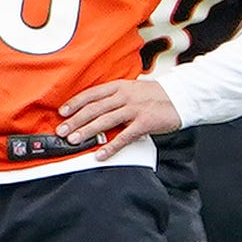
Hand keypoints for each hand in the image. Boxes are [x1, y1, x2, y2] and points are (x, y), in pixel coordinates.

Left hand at [48, 73, 189, 144]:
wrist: (180, 97)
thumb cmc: (154, 95)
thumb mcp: (132, 89)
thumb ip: (114, 96)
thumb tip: (94, 107)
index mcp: (119, 86)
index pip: (92, 94)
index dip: (75, 103)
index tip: (62, 112)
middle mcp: (124, 96)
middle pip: (94, 108)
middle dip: (76, 120)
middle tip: (62, 130)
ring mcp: (134, 109)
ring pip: (105, 121)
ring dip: (87, 131)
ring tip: (74, 140)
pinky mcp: (144, 123)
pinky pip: (124, 136)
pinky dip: (111, 146)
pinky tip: (100, 154)